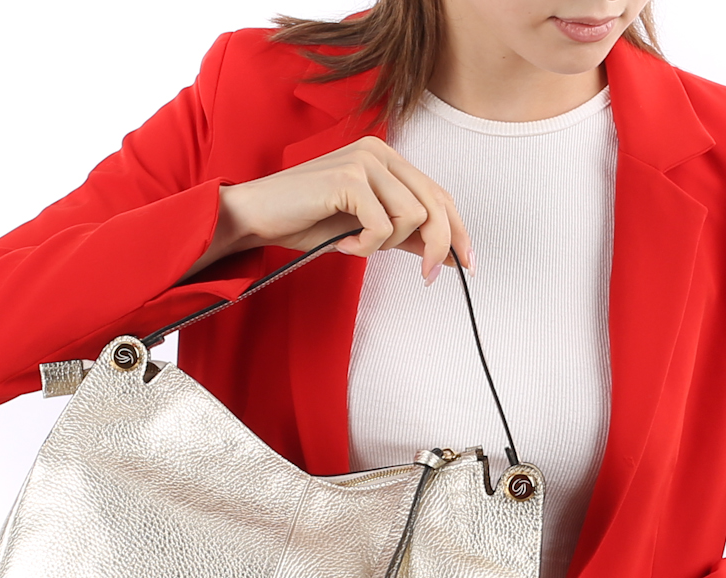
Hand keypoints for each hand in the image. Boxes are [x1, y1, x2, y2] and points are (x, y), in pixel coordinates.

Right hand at [186, 137, 471, 282]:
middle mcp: (379, 152)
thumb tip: (445, 254)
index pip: (438, 194)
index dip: (457, 231)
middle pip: (435, 203)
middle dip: (438, 246)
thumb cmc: (307, 221)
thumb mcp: (366, 231)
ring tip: (356, 246)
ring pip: (412, 216)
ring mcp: (364, 161)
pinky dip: (366, 246)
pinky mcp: (349, 179)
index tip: (465, 264)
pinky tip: (344, 243)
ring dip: (387, 244)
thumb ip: (404, 235)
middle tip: (427, 277)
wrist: (259, 216)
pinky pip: (382, 226)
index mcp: (386, 158)